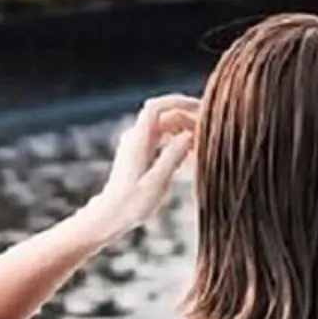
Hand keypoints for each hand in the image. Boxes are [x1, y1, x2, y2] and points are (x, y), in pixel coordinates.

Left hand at [81, 94, 198, 238]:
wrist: (109, 217)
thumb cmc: (131, 204)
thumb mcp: (157, 182)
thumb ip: (174, 156)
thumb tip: (191, 135)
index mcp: (138, 141)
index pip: (156, 106)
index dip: (178, 101)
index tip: (200, 108)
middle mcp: (135, 138)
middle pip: (164, 115)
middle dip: (187, 118)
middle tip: (208, 134)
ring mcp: (136, 145)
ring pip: (164, 126)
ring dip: (183, 130)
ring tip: (202, 146)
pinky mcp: (139, 154)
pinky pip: (161, 138)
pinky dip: (176, 140)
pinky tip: (190, 156)